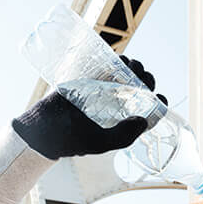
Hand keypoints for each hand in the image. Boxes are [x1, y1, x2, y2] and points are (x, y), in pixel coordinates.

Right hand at [12, 56, 166, 159]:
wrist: (43, 127)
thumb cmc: (72, 139)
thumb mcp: (101, 143)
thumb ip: (123, 136)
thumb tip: (142, 120)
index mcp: (122, 122)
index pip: (146, 111)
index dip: (157, 103)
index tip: (159, 97)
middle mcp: (115, 106)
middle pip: (139, 89)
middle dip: (146, 79)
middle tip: (143, 76)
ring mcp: (103, 92)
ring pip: (125, 75)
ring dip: (133, 67)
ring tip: (132, 65)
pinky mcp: (89, 80)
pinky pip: (106, 66)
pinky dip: (116, 60)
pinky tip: (120, 60)